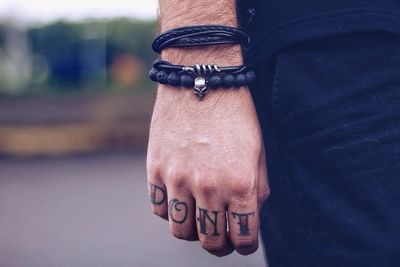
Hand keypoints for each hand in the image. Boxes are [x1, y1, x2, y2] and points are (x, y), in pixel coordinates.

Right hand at [146, 80, 269, 255]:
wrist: (201, 79)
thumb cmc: (235, 114)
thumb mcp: (258, 151)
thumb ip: (258, 189)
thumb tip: (250, 216)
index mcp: (241, 183)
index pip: (243, 237)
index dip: (245, 245)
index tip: (242, 241)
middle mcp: (209, 187)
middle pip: (211, 241)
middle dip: (220, 245)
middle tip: (222, 236)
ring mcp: (178, 179)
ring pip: (181, 231)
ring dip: (194, 231)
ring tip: (199, 217)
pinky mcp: (156, 169)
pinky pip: (160, 208)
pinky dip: (171, 211)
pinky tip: (180, 199)